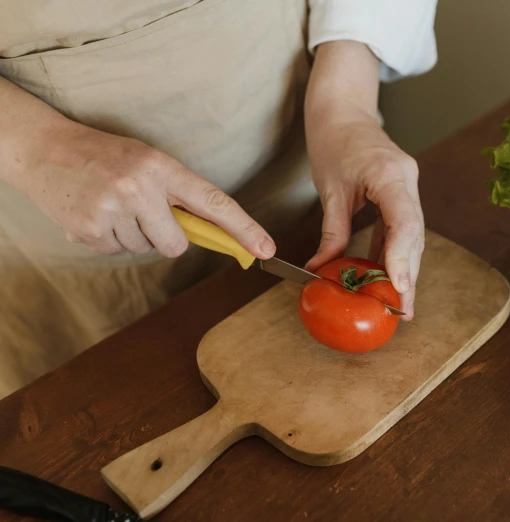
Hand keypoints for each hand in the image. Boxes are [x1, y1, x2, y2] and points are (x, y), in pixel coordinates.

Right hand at [17, 120, 274, 258]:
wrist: (43, 149)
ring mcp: (111, 211)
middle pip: (177, 244)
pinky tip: (97, 214)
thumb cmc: (105, 156)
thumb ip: (178, 195)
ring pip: (146, 250)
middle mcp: (138, 188)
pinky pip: (118, 252)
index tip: (265, 249)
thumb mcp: (148, 162)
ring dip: (134, 235)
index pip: (213, 202)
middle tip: (142, 210)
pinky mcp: (88, 231)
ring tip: (112, 205)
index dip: (242, 228)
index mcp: (161, 167)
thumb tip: (209, 234)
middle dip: (166, 236)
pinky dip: (111, 239)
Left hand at [304, 107, 424, 318]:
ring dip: (406, 269)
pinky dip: (396, 253)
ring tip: (401, 303)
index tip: (399, 287)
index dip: (404, 258)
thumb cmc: (333, 140)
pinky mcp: (403, 191)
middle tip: (404, 310)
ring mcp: (409, 185)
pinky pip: (403, 227)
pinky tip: (391, 278)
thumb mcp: (329, 189)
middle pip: (415, 235)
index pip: (405, 222)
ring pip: (413, 235)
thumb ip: (332, 232)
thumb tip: (323, 270)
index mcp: (390, 174)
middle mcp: (407, 180)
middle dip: (409, 275)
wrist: (344, 110)